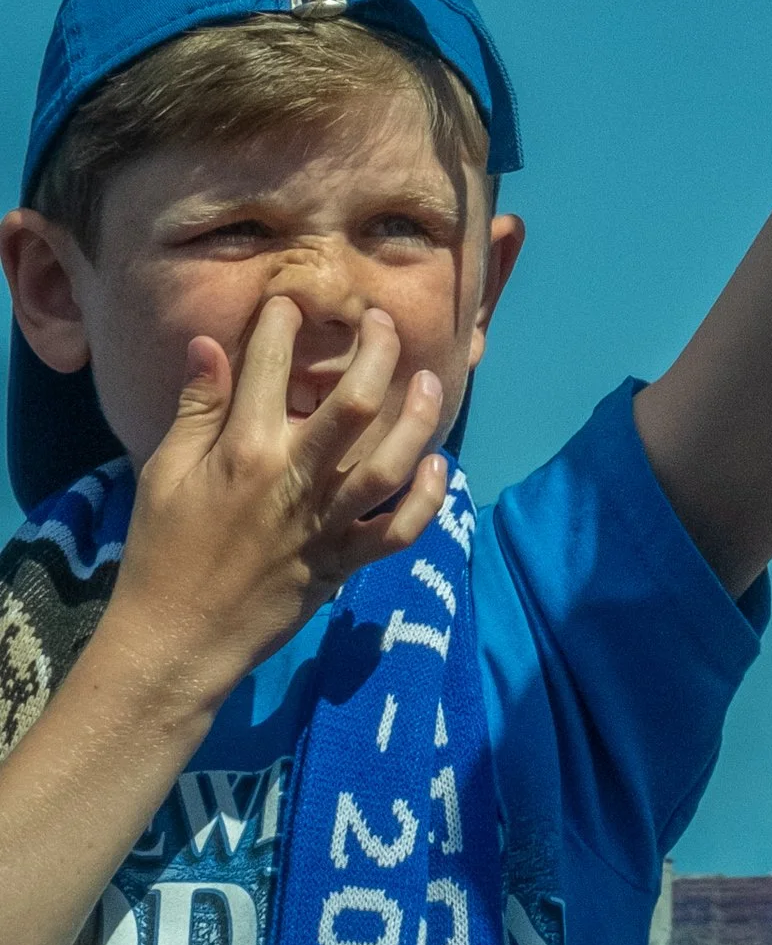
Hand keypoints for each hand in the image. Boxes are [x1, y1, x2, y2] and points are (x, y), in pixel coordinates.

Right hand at [110, 298, 447, 709]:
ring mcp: (324, 524)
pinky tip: (437, 468)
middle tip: (382, 321)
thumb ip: (196, 408)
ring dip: (417, 420)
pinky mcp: (342, 563)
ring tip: (430, 381)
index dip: (283, 323)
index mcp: (244, 452)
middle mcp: (293, 480)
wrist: (175, 642)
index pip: (270, 367)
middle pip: (354, 403)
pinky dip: (426, 501)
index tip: (292, 302)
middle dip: (376, 351)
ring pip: (388, 464)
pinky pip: (397, 531)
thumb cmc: (162, 551)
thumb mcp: (164, 473)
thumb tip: (208, 343)